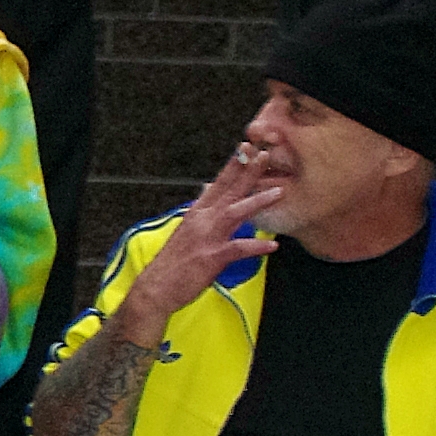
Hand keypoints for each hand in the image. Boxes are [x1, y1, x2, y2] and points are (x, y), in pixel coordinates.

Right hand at [130, 144, 278, 323]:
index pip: (218, 183)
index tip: (248, 148)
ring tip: (279, 191)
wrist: (156, 287)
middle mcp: (202, 220)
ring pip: (235, 213)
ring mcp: (206, 238)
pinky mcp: (211, 258)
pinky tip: (272, 246)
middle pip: (229, 191)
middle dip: (248, 172)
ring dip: (257, 201)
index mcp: (197, 213)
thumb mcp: (186, 229)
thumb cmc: (173, 262)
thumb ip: (201, 210)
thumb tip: (207, 190)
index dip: (234, 165)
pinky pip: (237, 249)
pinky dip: (255, 246)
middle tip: (265, 155)